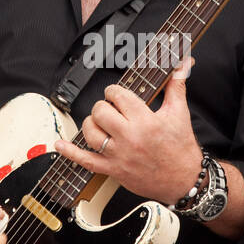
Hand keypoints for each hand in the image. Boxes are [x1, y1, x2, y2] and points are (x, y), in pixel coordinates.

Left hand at [53, 58, 203, 205]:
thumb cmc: (181, 148)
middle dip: (103, 106)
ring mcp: (119, 155)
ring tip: (99, 122)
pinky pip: (86, 161)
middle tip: (111, 109)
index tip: (117, 95)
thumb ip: (177, 86)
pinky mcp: (113, 170)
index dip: (114, 92)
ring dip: (91, 123)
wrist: (183, 179)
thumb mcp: (179, 113)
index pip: (119, 96)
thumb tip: (182, 64)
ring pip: (91, 133)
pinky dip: (70, 153)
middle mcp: (130, 137)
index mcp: (145, 120)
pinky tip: (60, 144)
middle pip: (101, 112)